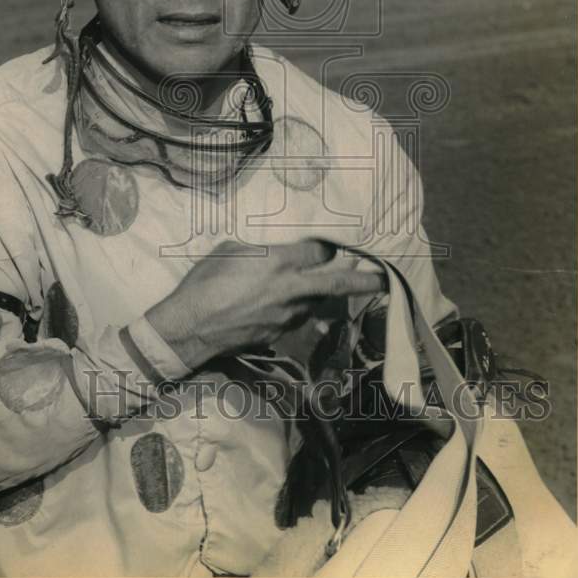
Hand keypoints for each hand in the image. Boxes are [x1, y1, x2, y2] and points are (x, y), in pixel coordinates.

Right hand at [145, 238, 384, 370]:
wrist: (191, 329)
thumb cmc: (204, 283)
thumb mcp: (229, 251)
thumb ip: (259, 251)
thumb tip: (272, 251)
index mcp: (278, 263)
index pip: (319, 252)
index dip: (328, 246)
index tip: (334, 242)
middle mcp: (290, 290)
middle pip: (335, 282)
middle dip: (364, 279)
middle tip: (386, 277)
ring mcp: (287, 316)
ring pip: (314, 302)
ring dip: (318, 293)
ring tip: (313, 285)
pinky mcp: (278, 334)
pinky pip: (294, 317)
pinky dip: (294, 309)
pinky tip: (279, 305)